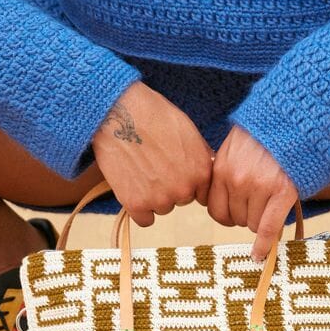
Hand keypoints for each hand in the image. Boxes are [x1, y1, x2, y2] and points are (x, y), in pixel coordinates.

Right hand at [91, 81, 215, 226]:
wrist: (120, 112)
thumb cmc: (154, 115)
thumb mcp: (189, 130)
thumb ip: (201, 156)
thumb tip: (209, 168)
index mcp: (201, 170)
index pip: (202, 192)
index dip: (187, 179)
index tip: (175, 168)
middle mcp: (185, 189)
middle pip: (182, 199)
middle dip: (171, 185)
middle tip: (155, 162)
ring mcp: (160, 199)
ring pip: (162, 207)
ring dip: (153, 194)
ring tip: (141, 166)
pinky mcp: (136, 205)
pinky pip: (144, 218)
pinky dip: (138, 205)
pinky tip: (133, 182)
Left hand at [206, 124, 298, 263]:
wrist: (289, 121)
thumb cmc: (261, 135)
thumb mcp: (233, 147)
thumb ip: (225, 172)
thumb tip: (220, 200)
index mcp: (222, 169)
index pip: (215, 210)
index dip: (227, 214)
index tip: (236, 211)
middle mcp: (237, 180)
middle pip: (235, 219)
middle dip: (246, 214)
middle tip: (259, 199)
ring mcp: (259, 187)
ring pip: (252, 224)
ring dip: (260, 219)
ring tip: (271, 199)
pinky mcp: (281, 192)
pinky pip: (268, 228)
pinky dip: (264, 244)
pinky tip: (261, 255)